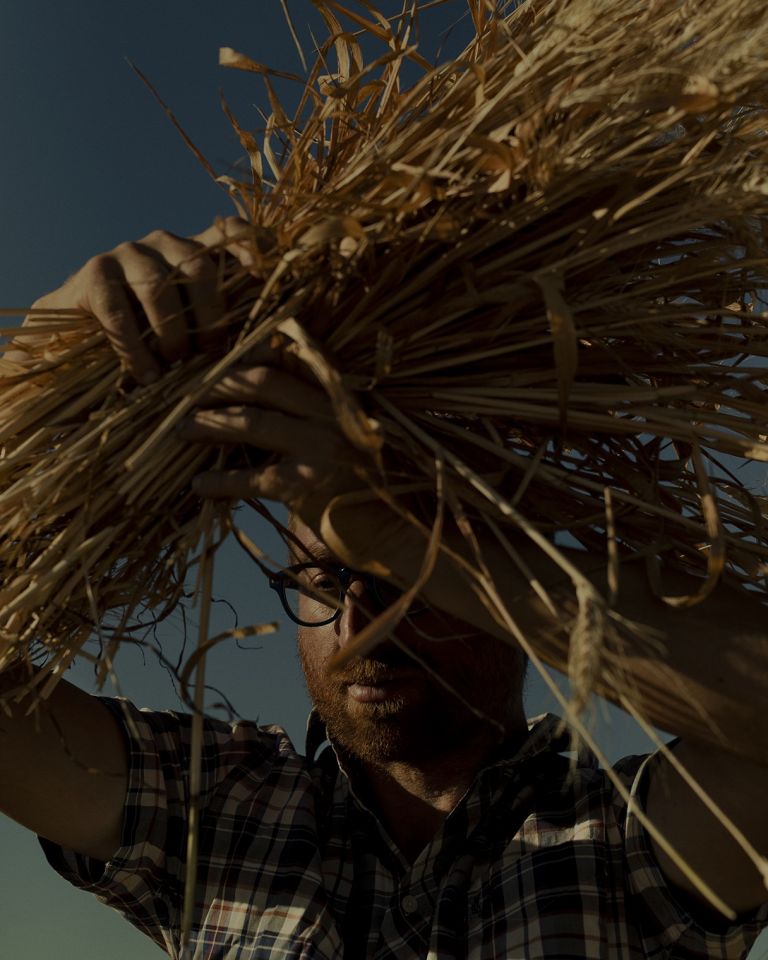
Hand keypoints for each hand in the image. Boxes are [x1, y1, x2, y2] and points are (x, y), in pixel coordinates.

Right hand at [15, 217, 255, 383]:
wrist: (79, 339)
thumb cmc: (150, 338)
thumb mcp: (193, 329)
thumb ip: (224, 324)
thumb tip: (267, 342)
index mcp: (197, 252)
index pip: (232, 232)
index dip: (253, 247)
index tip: (265, 277)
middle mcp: (166, 243)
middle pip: (200, 268)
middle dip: (211, 316)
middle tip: (210, 352)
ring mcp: (128, 253)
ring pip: (159, 286)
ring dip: (171, 334)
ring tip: (173, 366)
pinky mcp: (94, 272)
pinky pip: (118, 309)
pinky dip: (134, 347)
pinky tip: (144, 374)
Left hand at [177, 364, 371, 532]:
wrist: (394, 535)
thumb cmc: (366, 489)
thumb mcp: (349, 437)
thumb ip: (315, 413)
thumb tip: (252, 400)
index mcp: (343, 396)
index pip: (291, 358)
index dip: (248, 358)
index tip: (216, 367)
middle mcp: (335, 414)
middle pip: (264, 382)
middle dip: (218, 387)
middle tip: (185, 398)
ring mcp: (323, 448)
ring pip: (252, 422)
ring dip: (209, 425)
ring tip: (181, 432)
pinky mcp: (307, 486)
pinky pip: (250, 477)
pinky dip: (220, 480)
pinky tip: (199, 485)